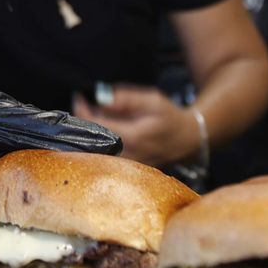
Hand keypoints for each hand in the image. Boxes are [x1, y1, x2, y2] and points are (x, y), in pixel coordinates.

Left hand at [71, 85, 197, 167]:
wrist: (188, 141)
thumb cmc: (170, 117)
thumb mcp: (153, 101)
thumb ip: (127, 100)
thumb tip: (101, 97)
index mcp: (133, 138)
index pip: (96, 126)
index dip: (83, 111)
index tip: (79, 97)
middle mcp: (127, 156)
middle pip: (91, 141)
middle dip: (84, 122)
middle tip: (84, 105)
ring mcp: (126, 166)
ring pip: (96, 150)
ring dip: (89, 133)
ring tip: (92, 116)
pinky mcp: (126, 171)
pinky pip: (104, 156)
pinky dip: (97, 142)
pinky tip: (101, 131)